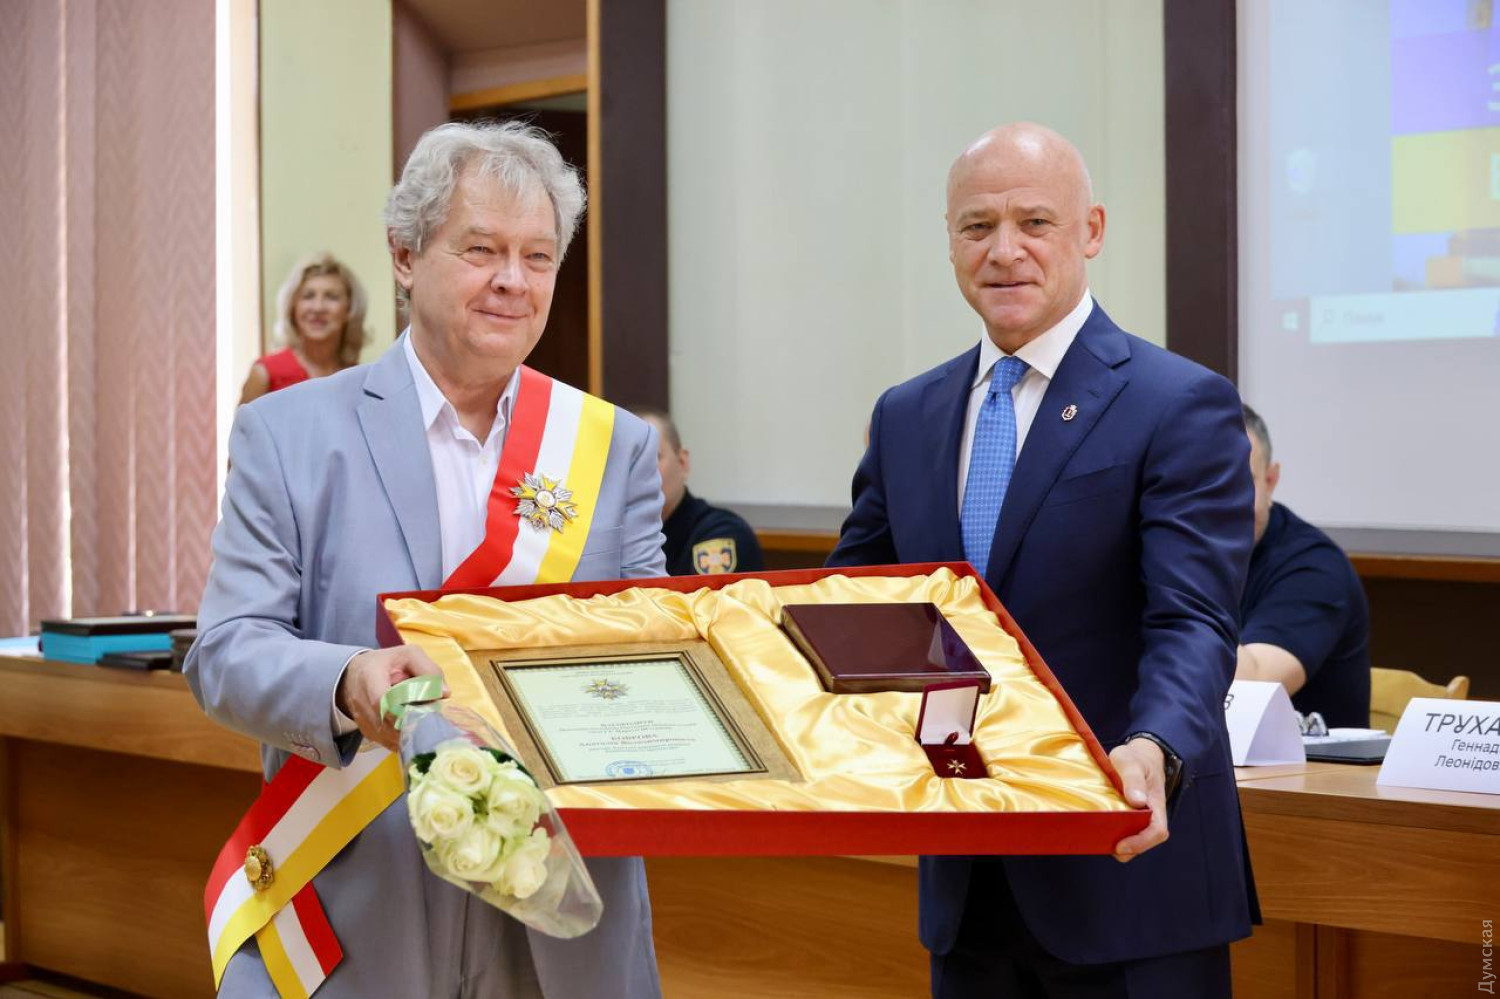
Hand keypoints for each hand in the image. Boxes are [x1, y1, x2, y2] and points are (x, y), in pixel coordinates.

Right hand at [335, 646, 446, 750]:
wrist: (355, 674)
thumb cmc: (386, 663)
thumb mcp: (409, 655)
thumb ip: (429, 670)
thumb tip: (444, 693)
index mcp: (370, 676)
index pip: (382, 700)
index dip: (403, 710)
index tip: (422, 710)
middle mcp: (361, 700)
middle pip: (388, 722)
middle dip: (412, 722)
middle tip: (428, 718)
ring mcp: (362, 719)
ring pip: (389, 735)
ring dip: (409, 731)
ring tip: (421, 720)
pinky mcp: (367, 732)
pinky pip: (387, 741)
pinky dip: (403, 738)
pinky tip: (411, 727)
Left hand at [1109, 737, 1168, 862]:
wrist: (1138, 756)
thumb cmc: (1136, 758)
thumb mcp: (1131, 762)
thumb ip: (1133, 779)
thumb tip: (1138, 802)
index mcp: (1156, 804)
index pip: (1157, 831)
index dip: (1141, 843)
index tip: (1121, 846)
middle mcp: (1151, 815)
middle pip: (1145, 841)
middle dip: (1128, 849)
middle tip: (1104, 846)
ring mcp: (1140, 817)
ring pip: (1134, 839)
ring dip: (1119, 843)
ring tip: (1099, 840)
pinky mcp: (1129, 817)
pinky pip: (1124, 831)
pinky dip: (1114, 834)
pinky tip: (1098, 830)